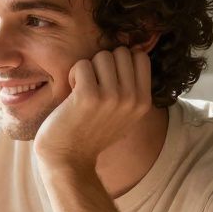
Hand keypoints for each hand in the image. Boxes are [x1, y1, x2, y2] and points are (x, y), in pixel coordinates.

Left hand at [34, 46, 151, 168]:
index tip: (108, 81)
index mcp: (144, 102)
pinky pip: (82, 65)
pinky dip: (73, 75)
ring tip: (82, 91)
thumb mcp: (124, 114)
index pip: (140, 57)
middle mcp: (132, 99)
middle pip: (121, 53)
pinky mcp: (88, 96)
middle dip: (103, 64)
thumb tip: (133, 51)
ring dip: (88, 70)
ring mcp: (112, 97)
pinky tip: (71, 94)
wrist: (68, 159)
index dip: (120, 62)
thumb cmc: (90, 133)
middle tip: (93, 86)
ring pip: (102, 56)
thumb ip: (132, 88)